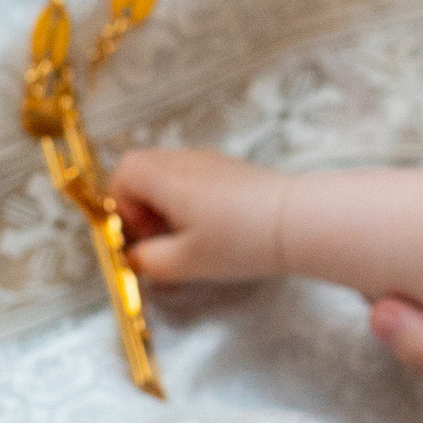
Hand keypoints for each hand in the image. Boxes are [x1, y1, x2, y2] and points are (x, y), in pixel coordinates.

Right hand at [109, 145, 277, 288]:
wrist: (300, 221)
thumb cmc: (240, 240)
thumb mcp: (186, 262)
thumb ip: (150, 261)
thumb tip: (135, 258)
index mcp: (166, 176)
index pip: (122, 173)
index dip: (121, 206)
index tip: (144, 236)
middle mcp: (185, 160)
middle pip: (144, 171)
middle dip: (142, 207)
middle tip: (162, 238)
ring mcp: (212, 161)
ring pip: (170, 175)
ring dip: (167, 205)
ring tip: (189, 237)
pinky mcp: (233, 170)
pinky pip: (195, 178)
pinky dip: (190, 200)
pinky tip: (215, 228)